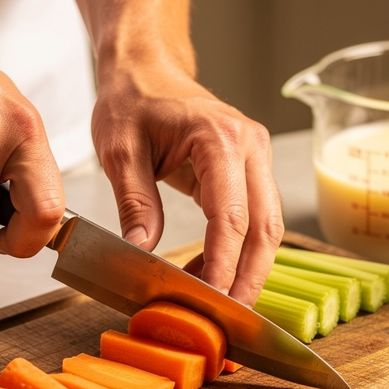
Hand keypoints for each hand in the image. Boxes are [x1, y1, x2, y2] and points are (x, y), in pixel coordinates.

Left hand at [91, 59, 284, 306]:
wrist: (147, 69)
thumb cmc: (132, 100)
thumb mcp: (119, 150)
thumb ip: (134, 202)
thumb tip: (143, 250)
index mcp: (220, 137)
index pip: (230, 214)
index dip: (222, 263)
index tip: (208, 297)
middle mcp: (251, 146)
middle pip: (265, 226)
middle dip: (249, 278)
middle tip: (229, 319)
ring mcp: (257, 158)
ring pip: (269, 227)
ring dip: (251, 270)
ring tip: (226, 307)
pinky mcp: (251, 170)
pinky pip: (257, 219)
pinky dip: (243, 253)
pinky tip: (219, 276)